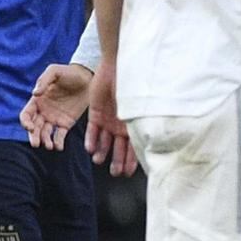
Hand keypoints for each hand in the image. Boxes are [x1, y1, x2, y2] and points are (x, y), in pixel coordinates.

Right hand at [21, 63, 91, 151]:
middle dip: (34, 136)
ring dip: (45, 141)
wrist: (88, 77)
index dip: (25, 122)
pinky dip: (58, 142)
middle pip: (34, 128)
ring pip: (45, 133)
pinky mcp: (66, 123)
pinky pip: (59, 135)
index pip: (26, 115)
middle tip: (37, 144)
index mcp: (37, 101)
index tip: (30, 127)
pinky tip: (58, 147)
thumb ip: (44, 81)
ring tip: (50, 146)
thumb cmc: (69, 72)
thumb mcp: (54, 72)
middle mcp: (43, 112)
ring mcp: (54, 118)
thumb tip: (35, 93)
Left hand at [84, 62, 137, 176]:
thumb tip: (151, 141)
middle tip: (114, 172)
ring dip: (102, 152)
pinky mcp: (96, 113)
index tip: (129, 173)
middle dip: (117, 161)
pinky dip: (91, 139)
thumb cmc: (135, 85)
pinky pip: (93, 130)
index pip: (134, 147)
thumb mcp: (140, 107)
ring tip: (99, 160)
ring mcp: (109, 120)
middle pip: (119, 148)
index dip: (132, 161)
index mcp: (135, 125)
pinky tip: (90, 149)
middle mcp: (122, 125)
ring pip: (104, 141)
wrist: (119, 67)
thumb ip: (142, 124)